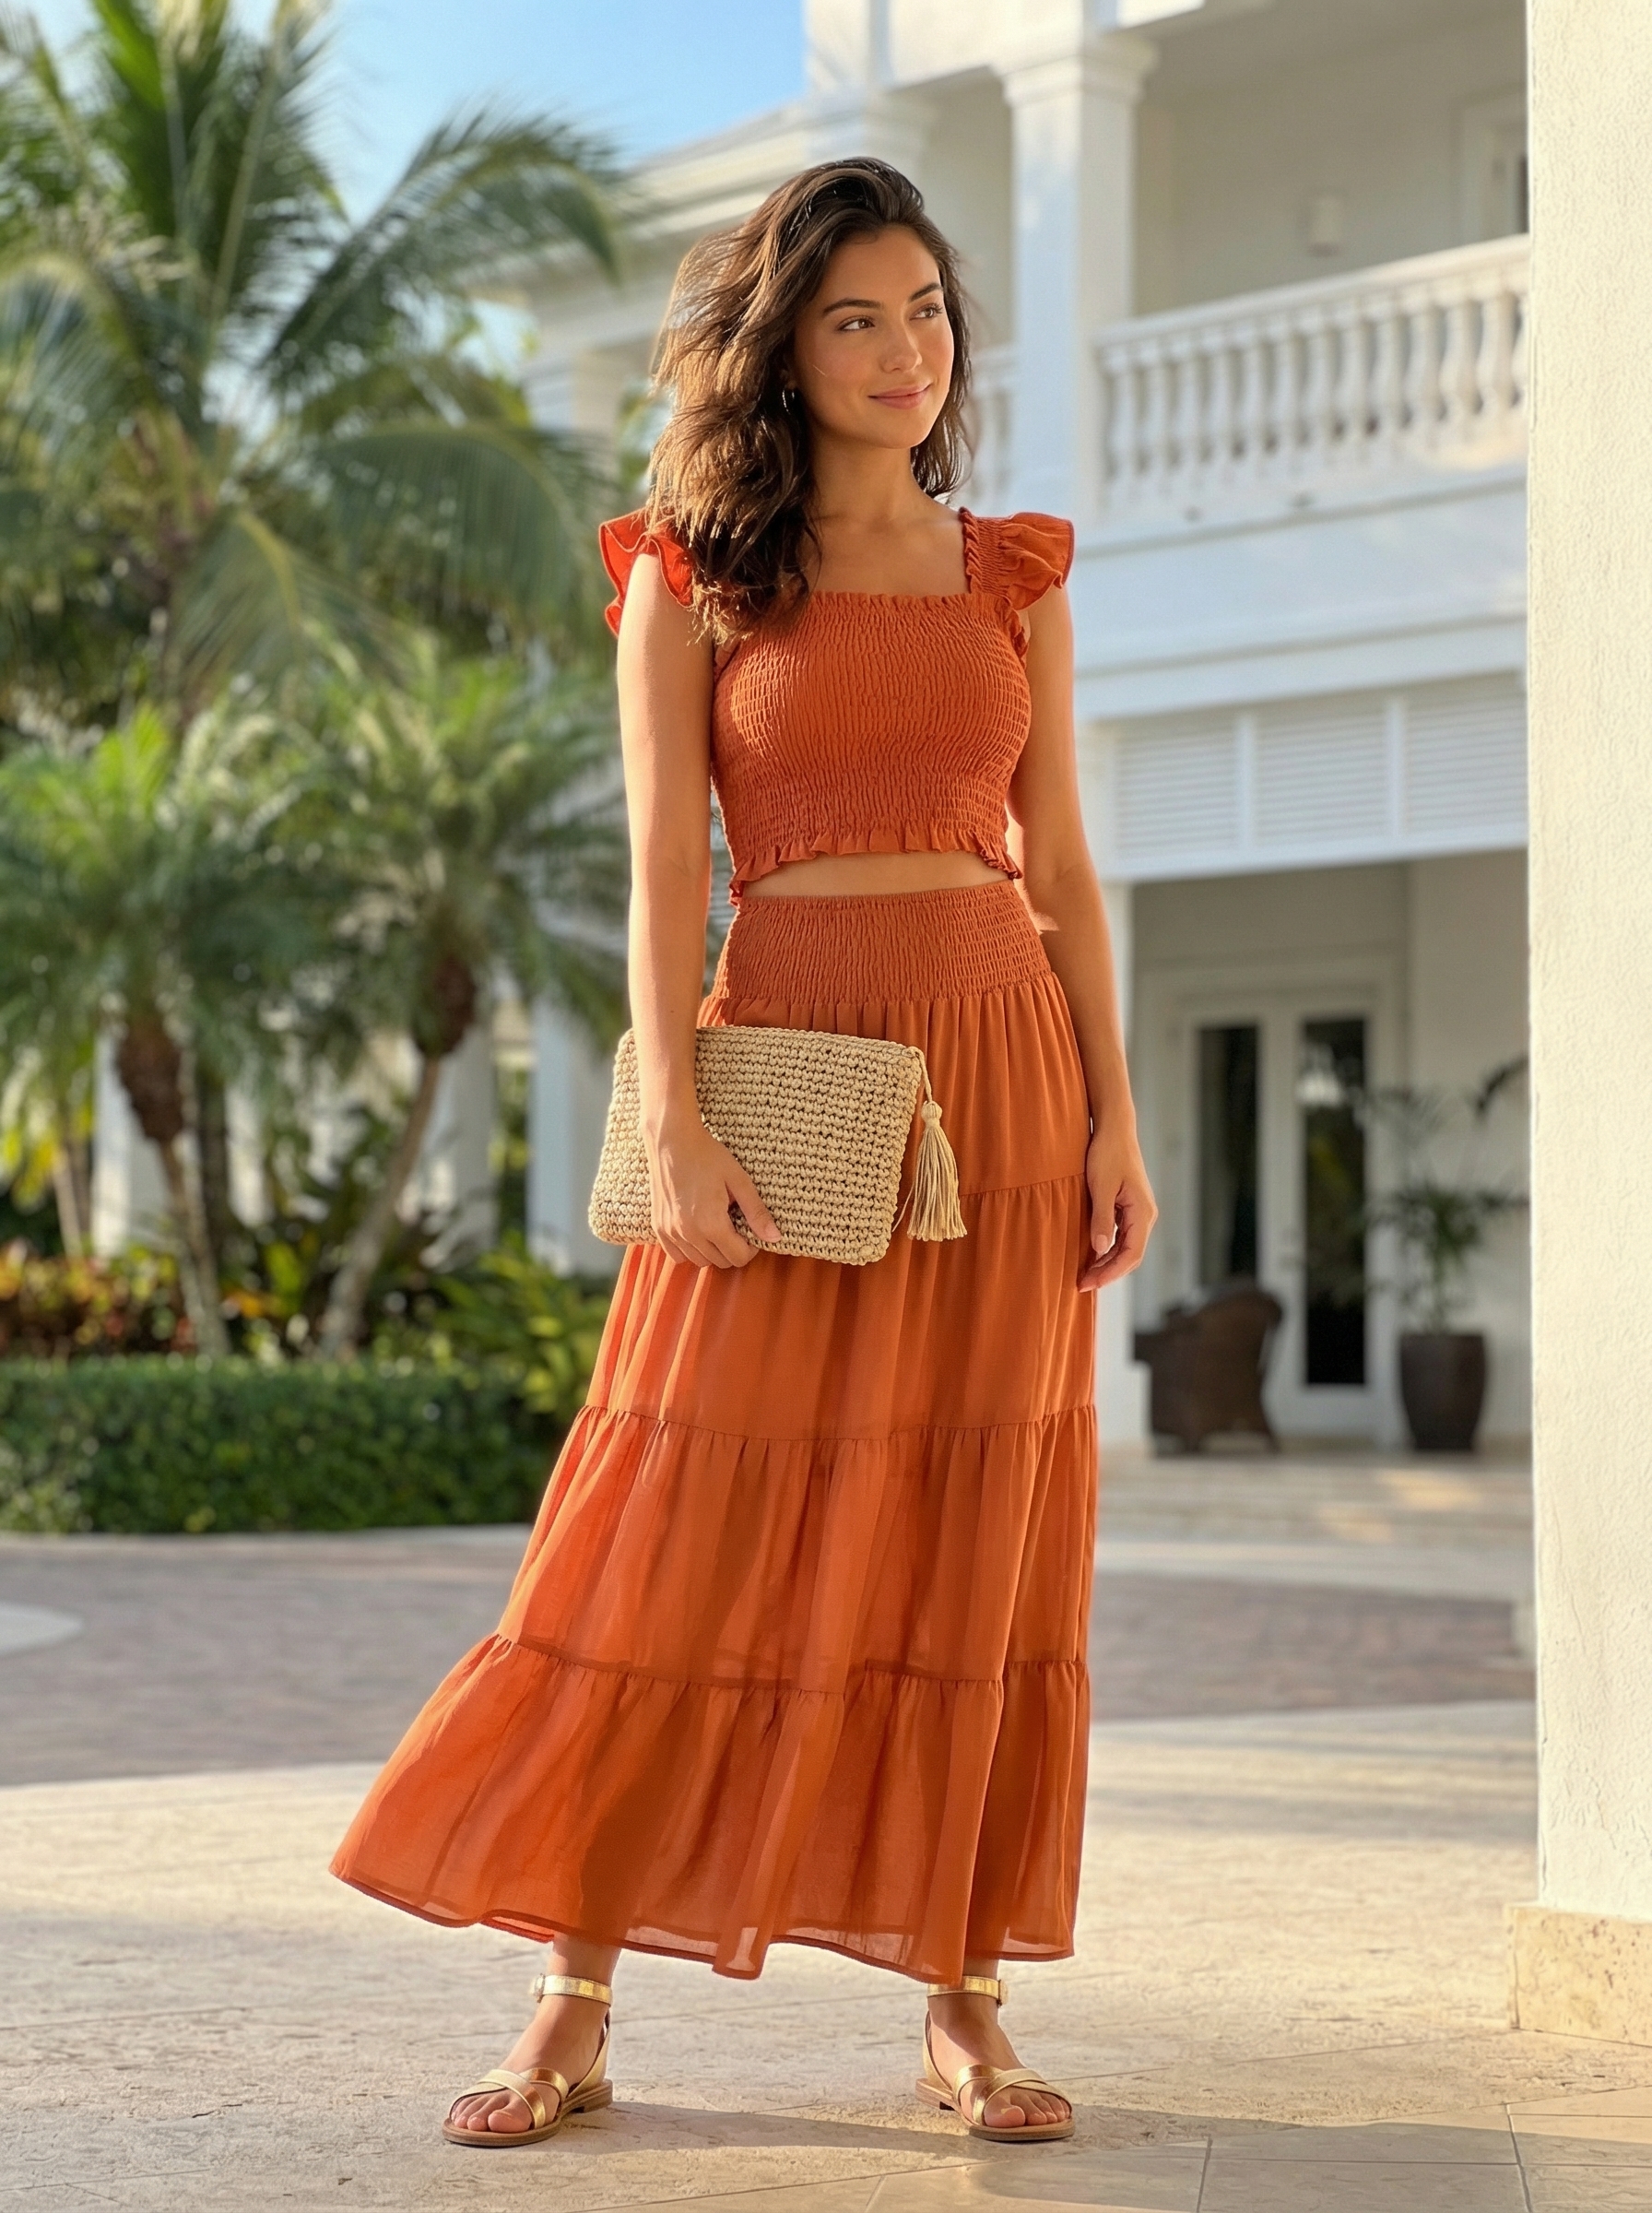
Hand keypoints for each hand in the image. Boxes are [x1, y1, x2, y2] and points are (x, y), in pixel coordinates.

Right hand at [647, 1113, 780, 1268]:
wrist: (672, 1141)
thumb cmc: (708, 1156)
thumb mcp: (739, 1180)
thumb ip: (757, 1212)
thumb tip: (775, 1238)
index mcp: (711, 1223)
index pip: (738, 1257)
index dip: (751, 1247)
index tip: (750, 1229)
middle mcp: (688, 1233)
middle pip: (720, 1262)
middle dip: (733, 1248)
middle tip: (735, 1224)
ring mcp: (670, 1232)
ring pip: (699, 1261)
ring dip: (712, 1250)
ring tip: (716, 1224)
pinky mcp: (659, 1227)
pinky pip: (677, 1255)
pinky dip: (689, 1249)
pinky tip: (697, 1229)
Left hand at [1079, 1124, 1156, 1291]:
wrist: (1114, 1129)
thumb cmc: (1107, 1153)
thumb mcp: (1101, 1187)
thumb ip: (1101, 1219)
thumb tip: (1100, 1250)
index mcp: (1142, 1212)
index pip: (1132, 1254)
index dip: (1111, 1273)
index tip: (1090, 1283)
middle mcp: (1145, 1215)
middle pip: (1130, 1256)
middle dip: (1108, 1273)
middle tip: (1082, 1285)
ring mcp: (1138, 1212)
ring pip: (1126, 1247)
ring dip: (1107, 1263)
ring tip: (1085, 1275)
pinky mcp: (1129, 1207)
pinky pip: (1121, 1236)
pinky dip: (1108, 1249)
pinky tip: (1091, 1255)